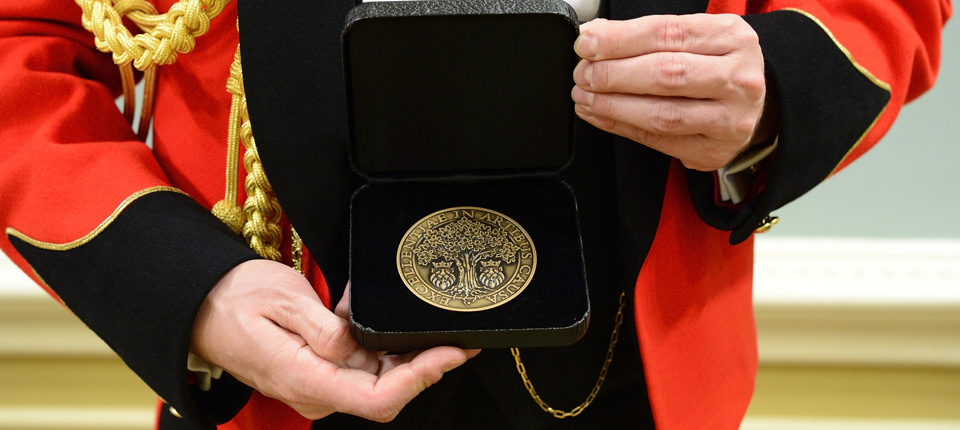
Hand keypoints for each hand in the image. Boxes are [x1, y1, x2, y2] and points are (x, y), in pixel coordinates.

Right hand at [191, 259, 476, 421]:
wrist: (201, 305)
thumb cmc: (234, 300)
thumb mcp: (280, 299)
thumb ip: (322, 327)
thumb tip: (353, 345)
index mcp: (307, 379)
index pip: (378, 398)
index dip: (421, 379)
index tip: (449, 353)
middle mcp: (317, 391)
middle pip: (387, 391)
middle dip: (426, 365)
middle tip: (455, 333)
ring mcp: (320, 383)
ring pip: (380, 378)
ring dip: (406, 354)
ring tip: (423, 321)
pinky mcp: (321, 371)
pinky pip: (363, 366)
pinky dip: (382, 345)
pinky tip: (386, 321)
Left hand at [572, 14, 770, 170]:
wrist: (751, 104)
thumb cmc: (715, 65)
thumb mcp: (693, 37)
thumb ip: (645, 34)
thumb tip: (594, 37)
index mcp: (733, 38)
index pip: (669, 33)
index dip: (621, 39)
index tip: (588, 43)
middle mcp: (738, 78)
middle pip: (667, 74)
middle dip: (614, 73)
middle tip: (584, 72)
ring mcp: (730, 119)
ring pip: (663, 114)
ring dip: (614, 105)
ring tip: (586, 95)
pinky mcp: (712, 150)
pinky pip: (658, 141)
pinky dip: (621, 126)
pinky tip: (599, 114)